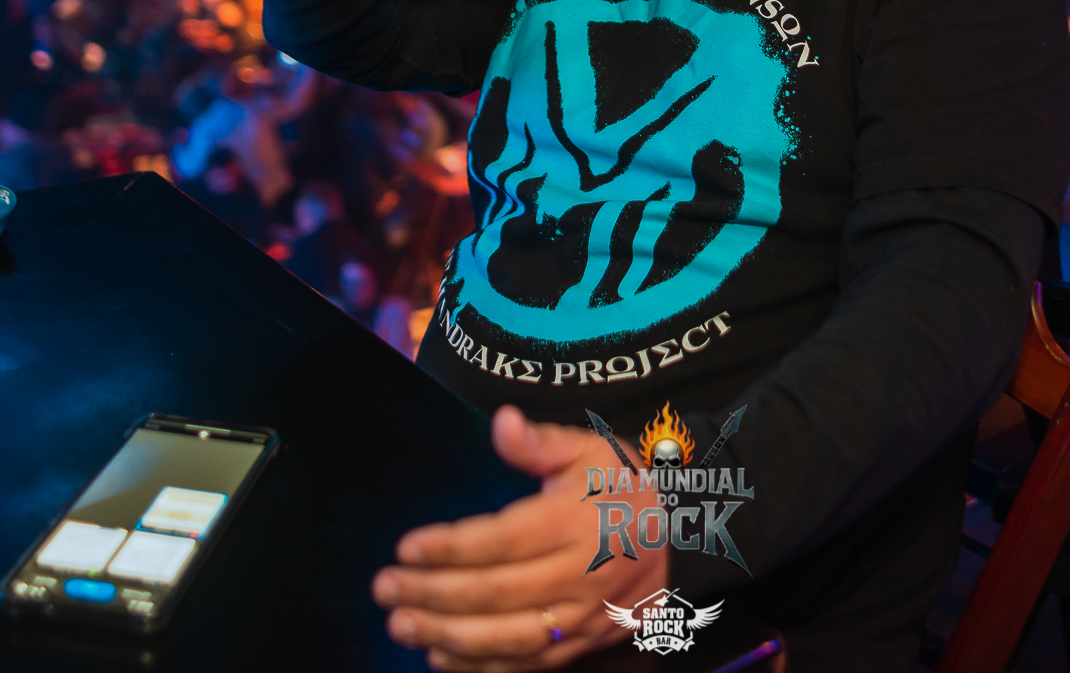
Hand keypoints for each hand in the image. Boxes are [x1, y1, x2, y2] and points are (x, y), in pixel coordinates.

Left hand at [373, 405, 666, 670]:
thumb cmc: (624, 487)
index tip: (407, 547)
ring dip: (450, 636)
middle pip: (497, 592)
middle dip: (434, 593)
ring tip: (402, 625)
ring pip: (510, 636)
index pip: (503, 539)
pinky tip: (441, 658)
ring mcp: (582, 615)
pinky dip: (483, 667)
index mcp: (576, 521)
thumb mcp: (591, 450)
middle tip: (385, 588)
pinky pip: (529, 663)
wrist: (685, 538)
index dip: (451, 547)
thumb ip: (541, 441)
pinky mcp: (583, 643)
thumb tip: (501, 421)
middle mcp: (579, 573)